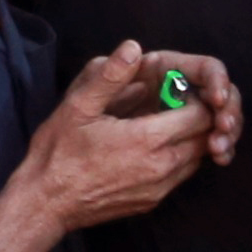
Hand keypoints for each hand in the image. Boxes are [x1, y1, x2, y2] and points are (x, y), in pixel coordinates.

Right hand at [19, 45, 234, 229]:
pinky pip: (180, 175)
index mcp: (148, 140)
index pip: (201, 115)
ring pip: (197, 158)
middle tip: (172, 102)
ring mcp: (159, 188)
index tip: (174, 89)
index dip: (194, 97)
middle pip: (205, 137)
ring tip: (164, 122)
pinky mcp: (152, 202)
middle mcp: (162, 167)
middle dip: (197, 116)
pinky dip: (178, 157)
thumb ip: (110, 76)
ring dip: (190, 138)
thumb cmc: (59, 153)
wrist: (47, 204)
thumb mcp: (78, 107)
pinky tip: (153, 146)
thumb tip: (134, 48)